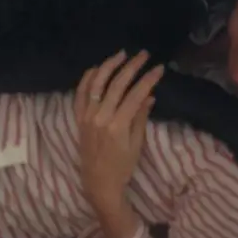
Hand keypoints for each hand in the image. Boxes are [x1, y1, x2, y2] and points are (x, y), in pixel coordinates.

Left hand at [75, 51, 163, 214]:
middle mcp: (100, 117)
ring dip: (109, 66)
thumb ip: (141, 117)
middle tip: (144, 55)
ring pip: (96, 84)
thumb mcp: (136, 144)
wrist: (98, 182)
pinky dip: (87, 79)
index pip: (135, 95)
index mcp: (117, 126)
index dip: (148, 79)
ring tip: (122, 54)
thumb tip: (149, 95)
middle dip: (132, 67)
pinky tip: (96, 68)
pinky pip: (80, 94)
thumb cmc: (122, 167)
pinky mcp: (78, 118)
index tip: (159, 68)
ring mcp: (86, 117)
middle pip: (117, 84)